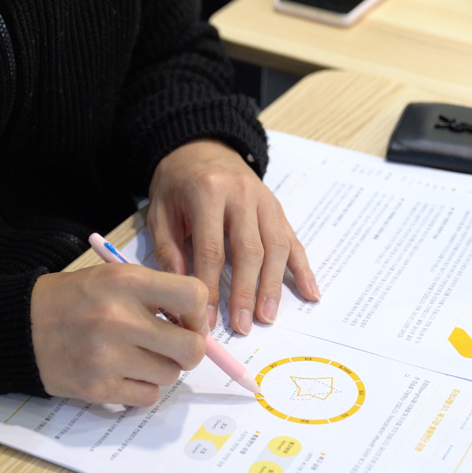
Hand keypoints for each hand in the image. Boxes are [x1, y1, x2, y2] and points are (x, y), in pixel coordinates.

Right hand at [31, 264, 207, 405]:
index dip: (199, 313)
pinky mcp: (98, 388)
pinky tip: (123, 374)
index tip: (187, 320)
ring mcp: (108, 357)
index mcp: (126, 282)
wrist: (19, 326)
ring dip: (161, 369)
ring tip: (137, 356)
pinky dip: (142, 389)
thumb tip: (197, 325)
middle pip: (191, 348)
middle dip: (189, 350)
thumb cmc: (71, 300)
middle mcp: (119, 318)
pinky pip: (148, 396)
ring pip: (171, 375)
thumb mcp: (112, 278)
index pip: (194, 296)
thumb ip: (155, 295)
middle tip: (173, 346)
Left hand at [147, 139, 319, 335]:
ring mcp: (264, 200)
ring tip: (268, 317)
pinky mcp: (277, 207)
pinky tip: (312, 292)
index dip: (211, 288)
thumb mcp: (159, 210)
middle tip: (243, 326)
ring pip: (276, 247)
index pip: (211, 249)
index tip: (207, 321)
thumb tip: (181, 291)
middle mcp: (241, 194)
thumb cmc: (176, 183)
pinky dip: (303, 267)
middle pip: (249, 250)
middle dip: (246, 293)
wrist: (200, 146)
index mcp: (207, 193)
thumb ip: (168, 249)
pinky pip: (293, 239)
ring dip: (273, 286)